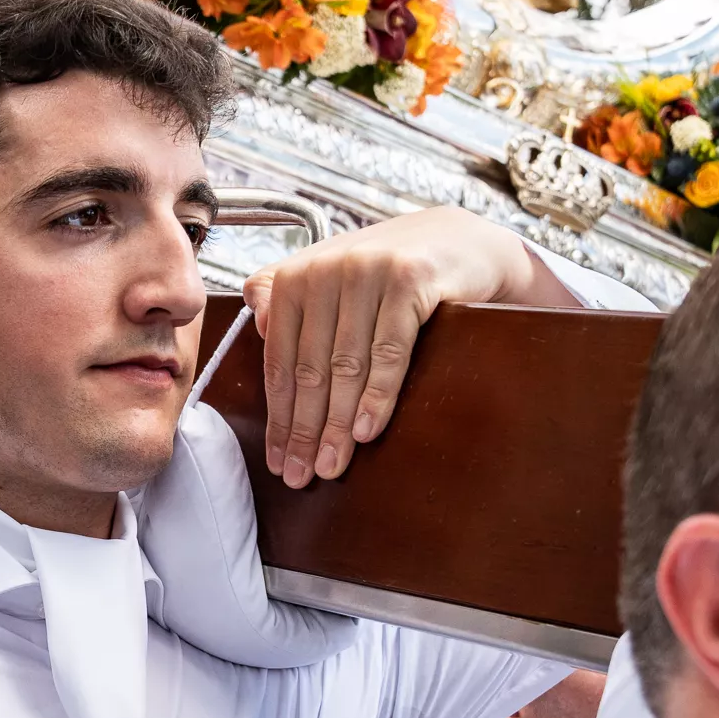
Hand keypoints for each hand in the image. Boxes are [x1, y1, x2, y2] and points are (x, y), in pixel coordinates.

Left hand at [244, 207, 577, 487]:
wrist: (461, 242)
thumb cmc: (391, 273)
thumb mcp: (333, 278)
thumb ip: (288, 296)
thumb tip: (258, 329)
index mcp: (296, 277)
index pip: (281, 361)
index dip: (278, 417)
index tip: (278, 460)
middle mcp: (324, 270)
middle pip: (310, 369)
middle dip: (305, 430)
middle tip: (302, 475)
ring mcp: (366, 272)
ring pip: (346, 365)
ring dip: (338, 423)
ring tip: (332, 465)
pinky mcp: (409, 279)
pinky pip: (389, 350)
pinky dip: (378, 394)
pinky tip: (368, 430)